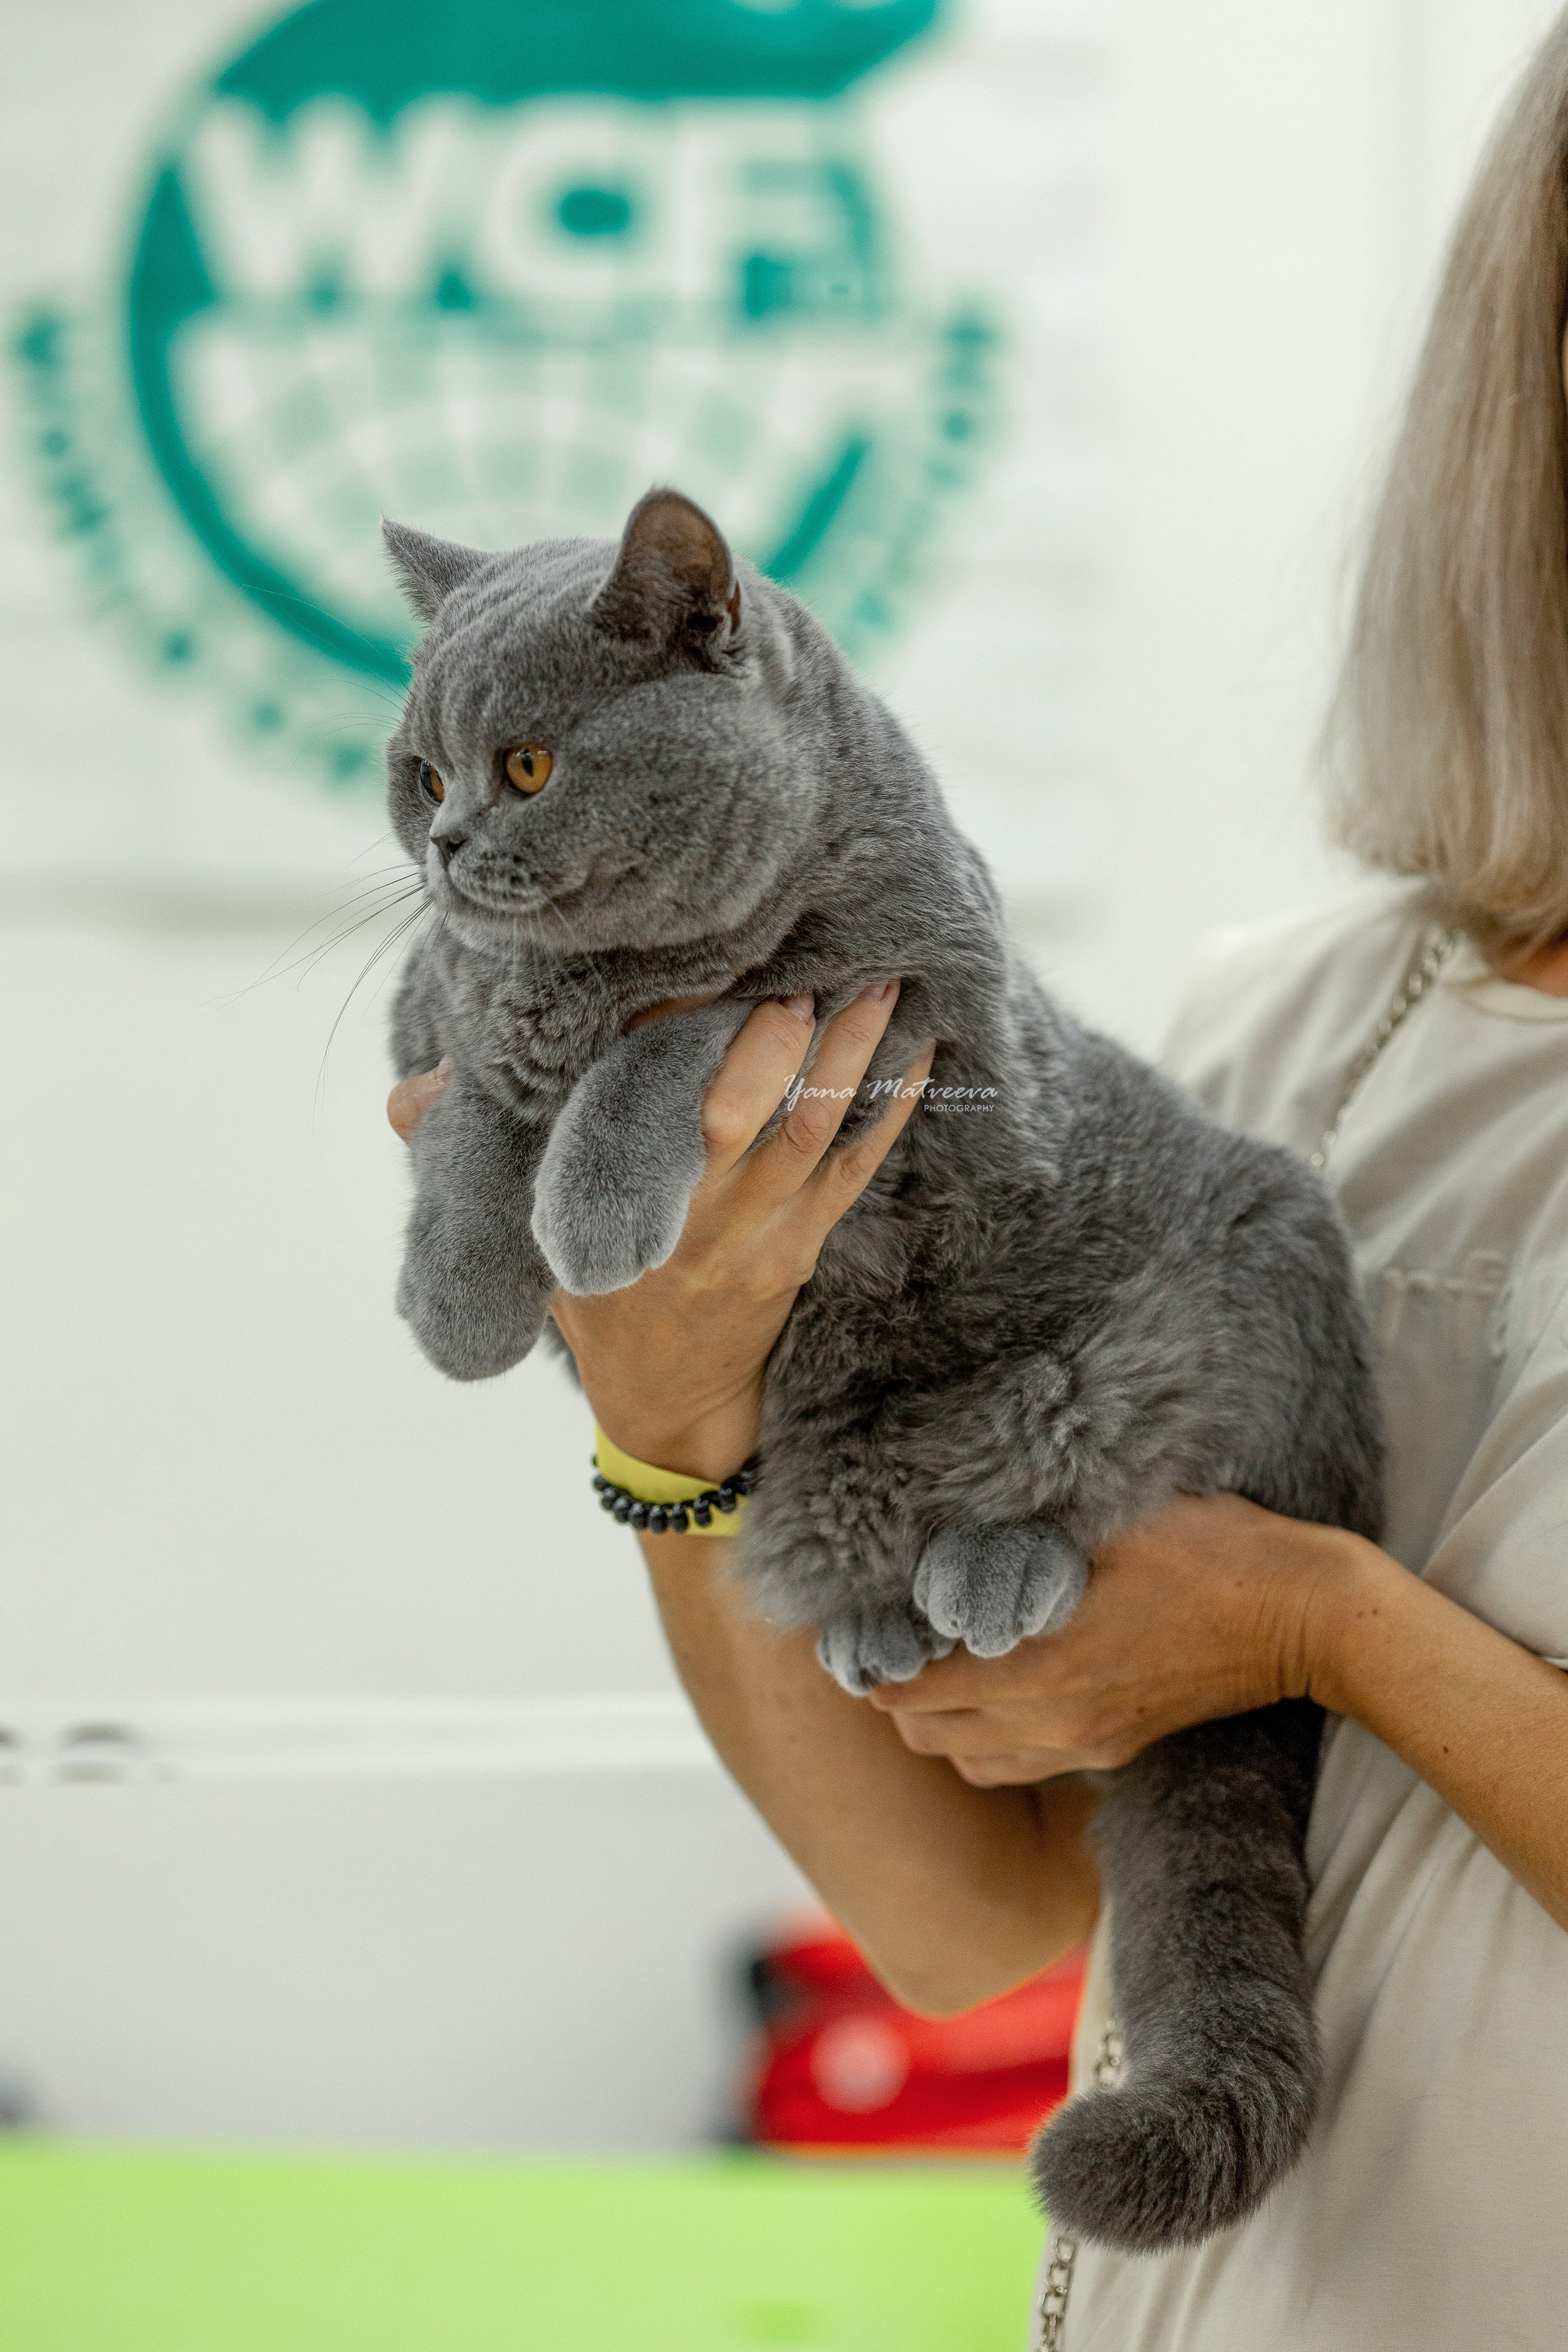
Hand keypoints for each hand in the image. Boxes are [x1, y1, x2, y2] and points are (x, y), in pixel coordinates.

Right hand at [388, 986, 934, 1482]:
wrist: (672, 1409)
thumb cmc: (596, 1308)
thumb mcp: (526, 1244)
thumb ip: (477, 1163)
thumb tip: (410, 1094)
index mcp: (622, 1214)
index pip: (640, 1113)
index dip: (666, 1043)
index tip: (687, 976)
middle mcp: (696, 1224)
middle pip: (743, 1121)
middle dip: (774, 1045)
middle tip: (803, 971)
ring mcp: (763, 1236)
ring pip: (812, 1134)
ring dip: (850, 1057)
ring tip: (881, 980)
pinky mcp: (807, 1243)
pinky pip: (856, 1167)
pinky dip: (890, 1108)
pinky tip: (920, 1050)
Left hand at [868, 1493, 1373, 1784]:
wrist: (1306, 1615)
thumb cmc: (1215, 1550)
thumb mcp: (1112, 1517)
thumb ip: (1026, 1530)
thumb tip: (952, 1522)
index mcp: (1040, 1667)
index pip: (910, 1689)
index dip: (873, 1659)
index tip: (861, 1623)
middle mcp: (1053, 1722)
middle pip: (927, 1738)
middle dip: (895, 1694)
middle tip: (892, 1639)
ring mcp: (1088, 1744)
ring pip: (969, 1763)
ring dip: (939, 1723)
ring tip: (938, 1666)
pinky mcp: (1118, 1749)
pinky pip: (1021, 1767)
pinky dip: (989, 1742)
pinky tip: (999, 1689)